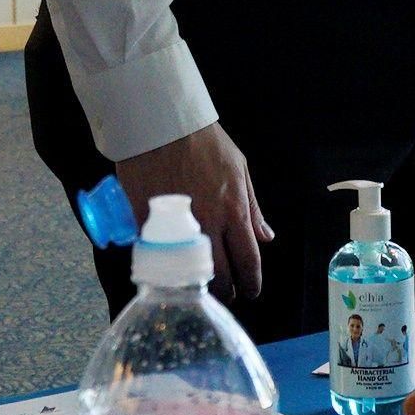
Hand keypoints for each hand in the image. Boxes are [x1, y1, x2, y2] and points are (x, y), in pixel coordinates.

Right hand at [115, 123, 271, 301]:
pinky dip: (164, 263)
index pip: (249, 260)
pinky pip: (158, 253)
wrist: (162, 122)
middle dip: (227, 290)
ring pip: (190, 271)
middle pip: (221, 273)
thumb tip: (265, 237)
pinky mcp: (148, 222)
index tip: (251, 291)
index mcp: (234, 210)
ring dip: (198, 283)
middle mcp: (209, 223)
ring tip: (200, 285)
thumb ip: (252, 206)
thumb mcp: (239, 168)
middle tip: (226, 292)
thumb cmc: (203, 141)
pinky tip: (169, 266)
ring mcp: (177, 225)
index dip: (252, 282)